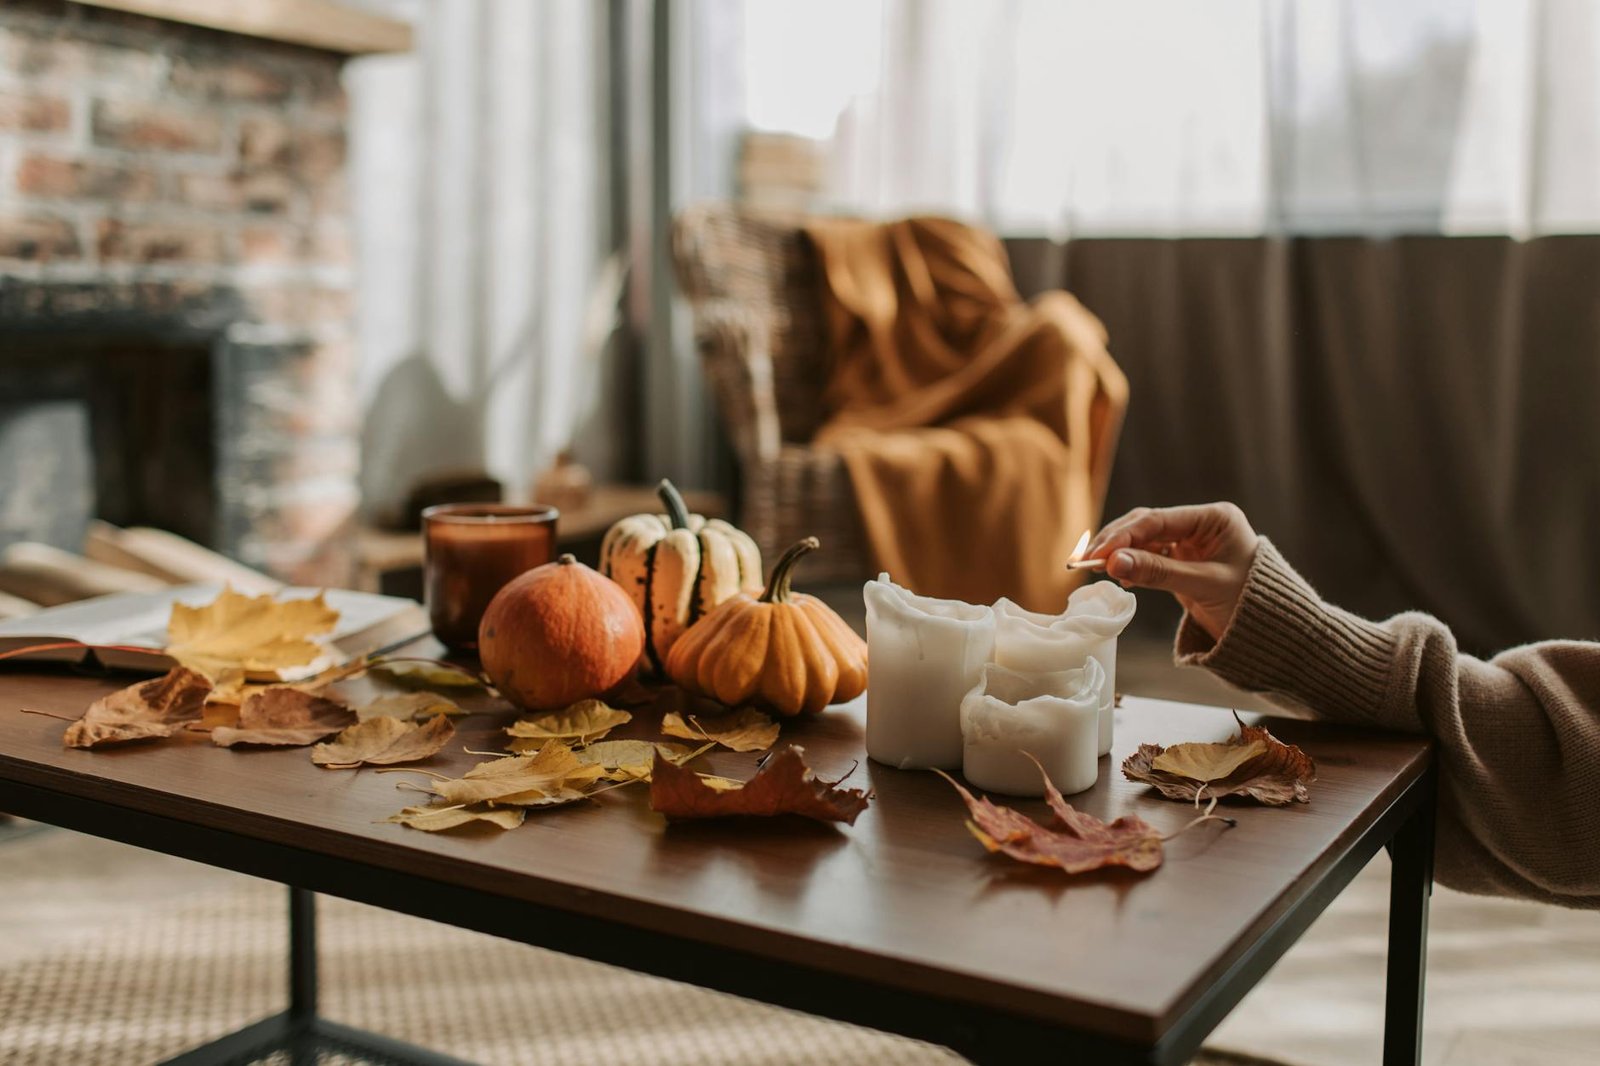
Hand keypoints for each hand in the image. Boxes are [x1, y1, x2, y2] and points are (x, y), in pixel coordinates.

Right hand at [1085, 503, 1258, 640]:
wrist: (1271, 631)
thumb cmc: (1251, 604)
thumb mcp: (1203, 586)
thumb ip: (1158, 572)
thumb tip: (1113, 562)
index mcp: (1214, 518)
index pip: (1158, 520)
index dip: (1124, 535)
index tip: (1098, 553)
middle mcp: (1200, 524)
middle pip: (1146, 525)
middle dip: (1116, 542)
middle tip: (1087, 560)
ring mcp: (1190, 541)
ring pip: (1144, 540)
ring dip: (1120, 553)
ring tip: (1095, 568)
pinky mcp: (1182, 560)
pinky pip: (1149, 556)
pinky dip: (1131, 564)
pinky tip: (1116, 574)